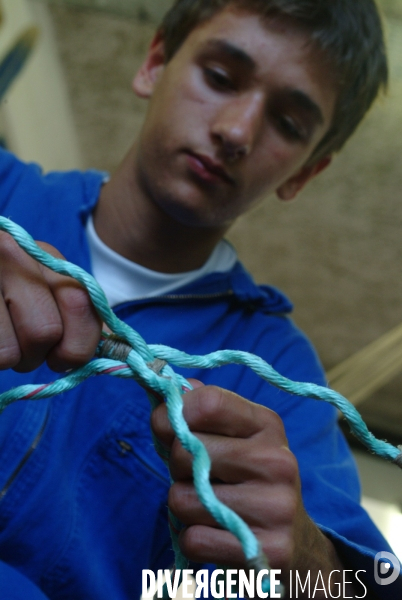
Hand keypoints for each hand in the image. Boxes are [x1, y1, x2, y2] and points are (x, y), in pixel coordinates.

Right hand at [0, 231, 101, 372]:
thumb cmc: (7, 287)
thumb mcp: (44, 287)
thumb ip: (78, 314)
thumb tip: (112, 348)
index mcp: (43, 255)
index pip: (80, 304)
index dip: (78, 346)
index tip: (64, 358)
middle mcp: (10, 255)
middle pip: (43, 333)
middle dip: (36, 356)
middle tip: (20, 346)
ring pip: (8, 354)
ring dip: (6, 361)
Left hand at [151, 383, 347, 597]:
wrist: (295, 543)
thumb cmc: (249, 481)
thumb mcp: (236, 438)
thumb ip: (200, 413)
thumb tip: (165, 388)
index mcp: (267, 425)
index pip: (208, 402)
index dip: (172, 414)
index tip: (166, 428)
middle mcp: (277, 460)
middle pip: (186, 453)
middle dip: (176, 469)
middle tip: (197, 478)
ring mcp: (276, 506)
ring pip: (182, 500)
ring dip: (182, 508)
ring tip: (209, 508)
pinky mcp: (268, 551)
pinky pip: (194, 540)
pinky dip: (193, 541)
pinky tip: (216, 535)